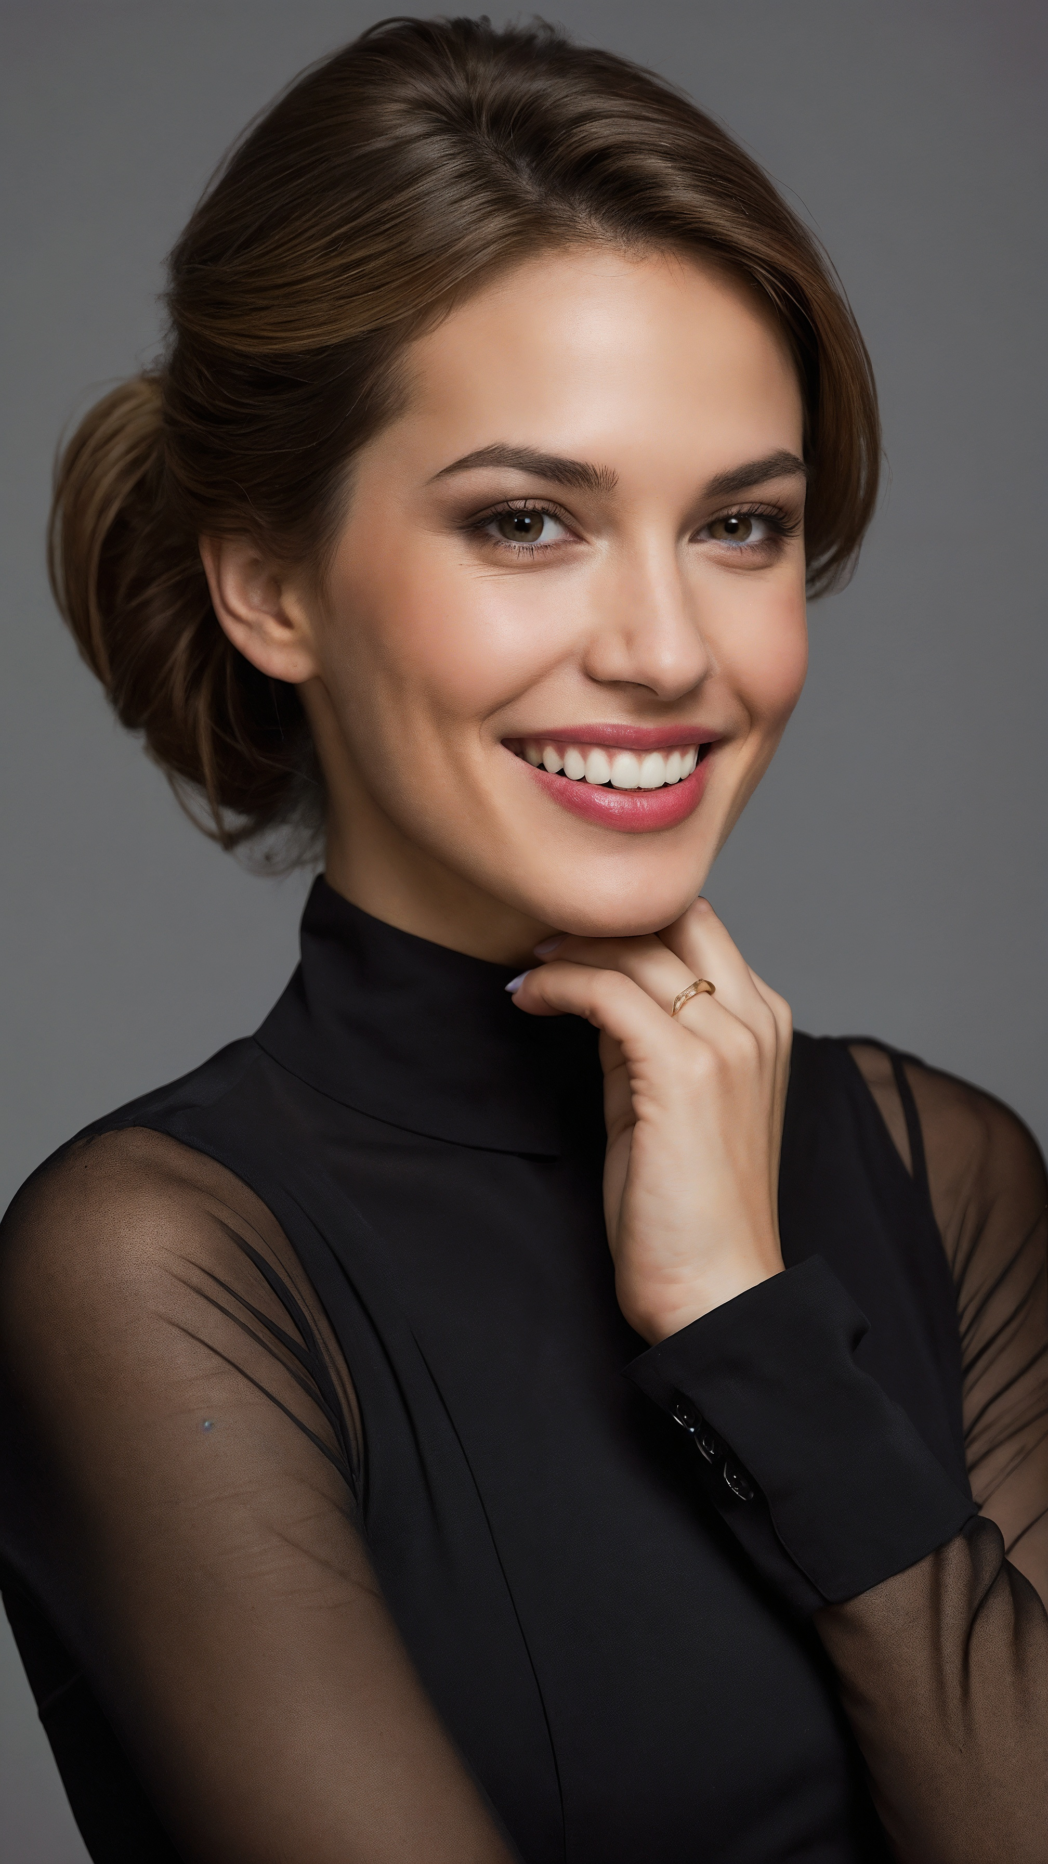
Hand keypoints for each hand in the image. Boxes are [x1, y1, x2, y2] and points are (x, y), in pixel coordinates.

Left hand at [510, 899, 791, 1342]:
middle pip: (675, 916)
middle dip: (601, 918)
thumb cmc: (688, 1213)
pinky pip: (609, 991)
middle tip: (542, 942)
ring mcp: (727, 1042)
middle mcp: (756, 1020)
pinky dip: (560, 985)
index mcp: (764, 1023)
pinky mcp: (686, 1070)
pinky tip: (528, 1000)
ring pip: (638, 947)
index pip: (698, 927)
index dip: (629, 921)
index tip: (569, 941)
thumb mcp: (668, 1102)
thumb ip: (646, 1040)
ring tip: (528, 973)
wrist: (716, 1292)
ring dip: (569, 950)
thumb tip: (601, 991)